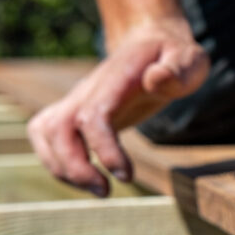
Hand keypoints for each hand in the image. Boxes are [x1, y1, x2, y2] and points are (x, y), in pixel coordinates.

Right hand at [27, 18, 208, 195]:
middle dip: (75, 167)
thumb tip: (157, 80)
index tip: (126, 175)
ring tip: (98, 190)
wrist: (150, 42)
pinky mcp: (75, 110)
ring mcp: (78, 99)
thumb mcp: (188, 57)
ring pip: (45, 133)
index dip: (103, 148)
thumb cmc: (173, 55)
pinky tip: (86, 177)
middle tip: (106, 192)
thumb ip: (178, 70)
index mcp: (115, 81)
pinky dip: (57, 162)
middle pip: (59, 129)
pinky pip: (47, 135)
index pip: (94, 116)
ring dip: (62, 168)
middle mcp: (88, 90)